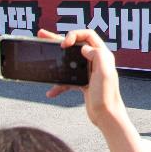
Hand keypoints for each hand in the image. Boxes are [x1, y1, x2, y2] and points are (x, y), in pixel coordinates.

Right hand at [41, 29, 148, 151]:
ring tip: (44, 54)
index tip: (64, 44)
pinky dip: (59, 84)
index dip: (74, 35)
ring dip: (56, 59)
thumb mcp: (104, 73)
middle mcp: (96, 61)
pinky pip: (68, 79)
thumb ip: (97, 56)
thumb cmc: (107, 96)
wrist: (107, 116)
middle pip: (76, 45)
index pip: (88, 35)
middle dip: (59, 40)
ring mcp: (89, 72)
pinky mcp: (83, 83)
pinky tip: (51, 91)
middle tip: (43, 36)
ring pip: (70, 61)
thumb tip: (84, 48)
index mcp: (102, 55)